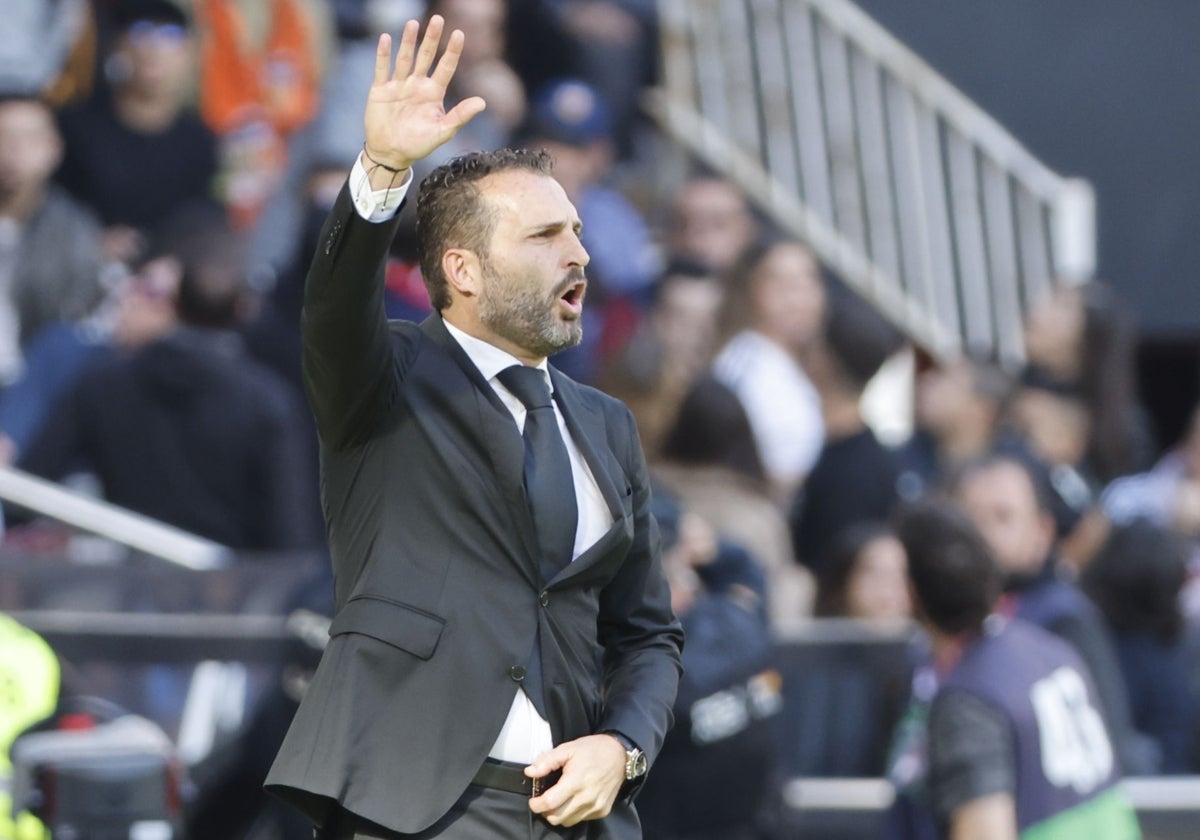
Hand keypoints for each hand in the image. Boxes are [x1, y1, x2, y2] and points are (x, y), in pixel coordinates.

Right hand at [363, 16, 486, 177]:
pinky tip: (387, 38)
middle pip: (426, 57)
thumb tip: (482, 102)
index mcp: (433, 93)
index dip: (452, 51)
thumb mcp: (443, 131)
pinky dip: (384, 54)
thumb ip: (461, 115)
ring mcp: (398, 86)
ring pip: (405, 58)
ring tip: (413, 24)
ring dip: (408, 42)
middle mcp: (417, 85)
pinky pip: (382, 69)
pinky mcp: (380, 90)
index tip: (459, 33)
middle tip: (438, 19)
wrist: (391, 153)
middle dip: (431, 39)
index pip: (445, 67)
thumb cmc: (419, 144)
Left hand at [525, 733, 626, 825]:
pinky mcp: (602, 810)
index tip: (533, 801)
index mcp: (576, 781)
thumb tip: (530, 772)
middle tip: (544, 801)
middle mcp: (587, 797)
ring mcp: (596, 806)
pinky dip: (573, 813)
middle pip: (557, 817)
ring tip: (558, 800)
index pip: (550, 803)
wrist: (620, 754)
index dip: (537, 805)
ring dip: (558, 814)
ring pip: (568, 822)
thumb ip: (547, 761)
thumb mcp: (568, 748)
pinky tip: (574, 800)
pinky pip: (581, 819)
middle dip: (545, 811)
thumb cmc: (593, 750)